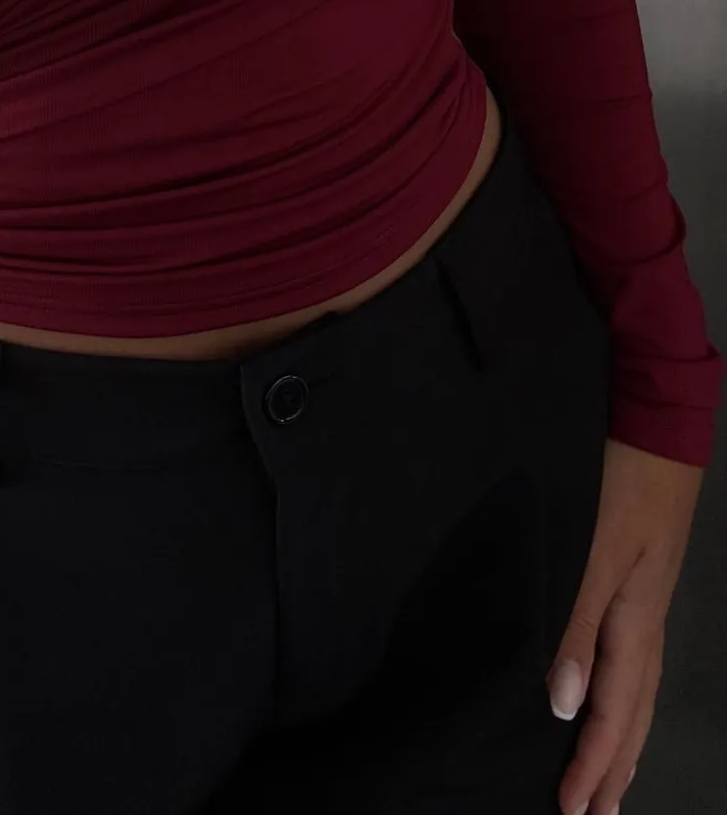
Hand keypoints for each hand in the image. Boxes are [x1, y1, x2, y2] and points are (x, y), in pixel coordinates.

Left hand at [547, 437, 703, 814]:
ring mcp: (644, 609)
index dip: (591, 762)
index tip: (573, 806)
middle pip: (631, 715)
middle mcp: (643, 627)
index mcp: (632, 626)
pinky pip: (634, 669)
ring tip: (609, 786)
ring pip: (636, 696)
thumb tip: (561, 704)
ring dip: (621, 742)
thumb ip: (575, 628)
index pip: (610, 712)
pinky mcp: (637, 591)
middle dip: (612, 768)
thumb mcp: (593, 557)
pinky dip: (625, 704)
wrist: (653, 438)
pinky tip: (612, 707)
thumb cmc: (620, 492)